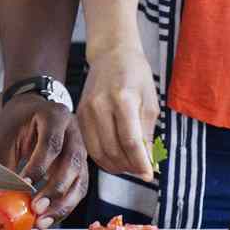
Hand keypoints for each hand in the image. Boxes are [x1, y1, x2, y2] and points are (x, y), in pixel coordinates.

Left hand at [0, 96, 87, 227]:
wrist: (31, 110)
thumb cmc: (18, 121)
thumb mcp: (6, 135)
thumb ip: (7, 162)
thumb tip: (5, 195)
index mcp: (55, 116)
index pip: (52, 143)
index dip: (39, 166)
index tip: (24, 184)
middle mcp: (73, 132)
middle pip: (72, 163)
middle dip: (55, 190)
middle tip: (37, 207)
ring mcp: (81, 150)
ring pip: (80, 181)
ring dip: (62, 204)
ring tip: (43, 220)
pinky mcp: (81, 167)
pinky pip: (78, 189)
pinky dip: (65, 205)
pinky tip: (51, 217)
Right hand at [78, 46, 161, 178]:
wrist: (111, 54)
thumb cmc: (135, 75)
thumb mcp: (150, 102)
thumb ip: (147, 134)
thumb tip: (149, 163)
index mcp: (122, 99)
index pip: (130, 142)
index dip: (140, 163)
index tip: (149, 175)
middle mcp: (100, 105)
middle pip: (113, 150)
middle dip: (129, 166)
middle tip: (141, 170)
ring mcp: (86, 110)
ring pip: (98, 152)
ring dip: (115, 165)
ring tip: (129, 165)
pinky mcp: (79, 115)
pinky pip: (89, 145)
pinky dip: (102, 157)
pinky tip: (114, 157)